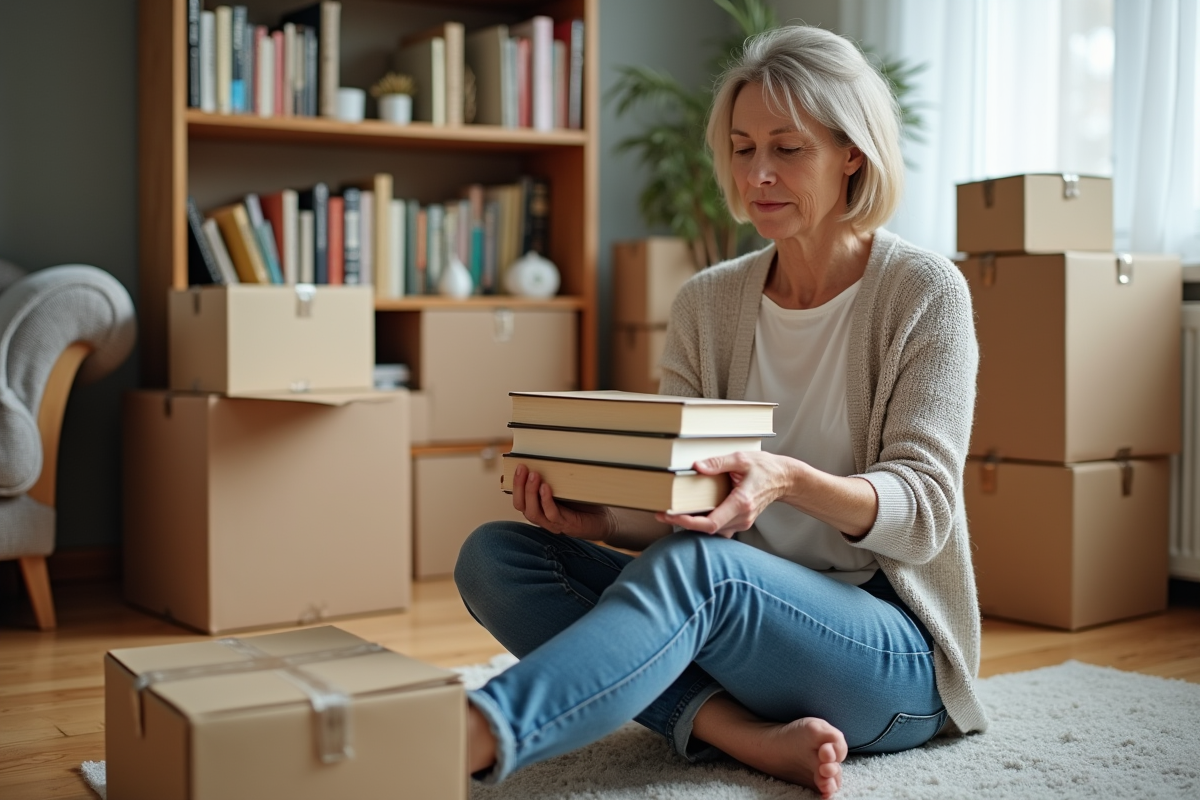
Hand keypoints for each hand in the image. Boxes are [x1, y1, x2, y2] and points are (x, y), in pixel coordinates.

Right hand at [510, 463, 613, 540]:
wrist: (607, 518)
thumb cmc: (585, 500)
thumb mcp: (567, 485)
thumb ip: (555, 475)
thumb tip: (546, 452)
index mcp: (539, 506)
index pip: (519, 497)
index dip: (513, 484)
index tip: (514, 466)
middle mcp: (542, 516)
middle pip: (521, 505)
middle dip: (518, 486)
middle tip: (521, 467)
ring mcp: (554, 523)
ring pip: (533, 512)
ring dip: (531, 493)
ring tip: (534, 475)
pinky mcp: (568, 526)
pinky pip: (552, 515)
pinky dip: (547, 502)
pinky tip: (547, 488)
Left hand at [656, 451, 797, 537]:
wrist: (784, 479)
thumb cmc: (764, 468)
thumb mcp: (741, 458)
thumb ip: (718, 463)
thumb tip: (696, 467)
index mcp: (741, 502)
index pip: (711, 522)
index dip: (688, 522)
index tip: (669, 516)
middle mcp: (742, 517)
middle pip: (708, 529)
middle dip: (683, 523)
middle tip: (661, 514)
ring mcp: (742, 522)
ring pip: (712, 531)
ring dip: (692, 525)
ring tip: (671, 514)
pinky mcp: (741, 522)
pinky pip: (719, 529)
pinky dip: (704, 524)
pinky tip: (690, 515)